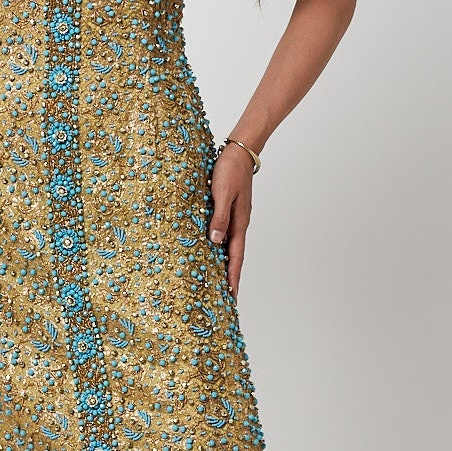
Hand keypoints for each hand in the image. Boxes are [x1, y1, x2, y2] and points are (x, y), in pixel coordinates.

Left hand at [208, 143, 253, 296]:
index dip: (233, 278)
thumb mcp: (222, 194)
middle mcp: (238, 224)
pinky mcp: (229, 211)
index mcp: (239, 223)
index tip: (232, 297)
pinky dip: (220, 248)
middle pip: (234, 257)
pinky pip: (224, 235)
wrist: (239, 152)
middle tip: (226, 298)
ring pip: (229, 247)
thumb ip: (219, 217)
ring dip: (225, 265)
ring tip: (219, 282)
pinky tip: (212, 252)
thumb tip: (215, 241)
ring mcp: (235, 218)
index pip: (236, 258)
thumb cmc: (230, 170)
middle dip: (231, 278)